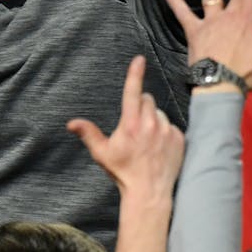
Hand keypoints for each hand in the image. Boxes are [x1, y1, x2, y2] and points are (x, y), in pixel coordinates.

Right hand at [67, 56, 183, 200]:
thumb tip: (71, 123)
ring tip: (147, 140)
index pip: (133, 91)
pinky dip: (164, 131)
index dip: (135, 73)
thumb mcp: (102, 154)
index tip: (139, 59)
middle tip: (134, 127)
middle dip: (140, 106)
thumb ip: (88, 134)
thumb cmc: (123, 172)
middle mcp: (150, 124)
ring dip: (152, 119)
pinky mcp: (179, 138)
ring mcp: (167, 130)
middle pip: (147, 99)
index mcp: (130, 124)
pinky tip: (158, 146)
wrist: (149, 192)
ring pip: (159, 112)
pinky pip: (171, 125)